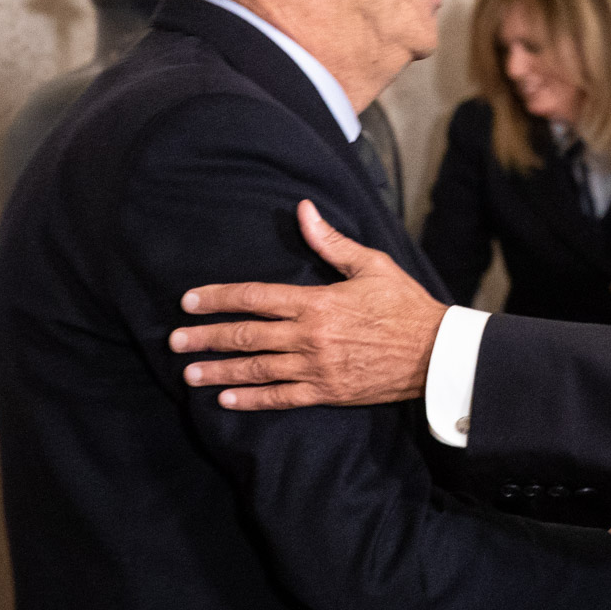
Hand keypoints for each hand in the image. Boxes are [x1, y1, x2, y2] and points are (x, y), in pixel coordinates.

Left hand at [168, 200, 446, 409]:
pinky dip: (252, 400)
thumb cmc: (404, 304)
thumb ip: (331, 241)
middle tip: (174, 341)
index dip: (218, 298)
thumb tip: (303, 210)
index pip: (255, 297)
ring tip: (190, 374)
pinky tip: (227, 400)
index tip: (189, 302)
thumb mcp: (370, 264)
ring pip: (257, 370)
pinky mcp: (328, 393)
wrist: (436, 353)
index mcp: (316, 302)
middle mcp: (310, 337)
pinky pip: (282, 399)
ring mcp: (317, 368)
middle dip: (206, 339)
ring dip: (220, 372)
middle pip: (246, 336)